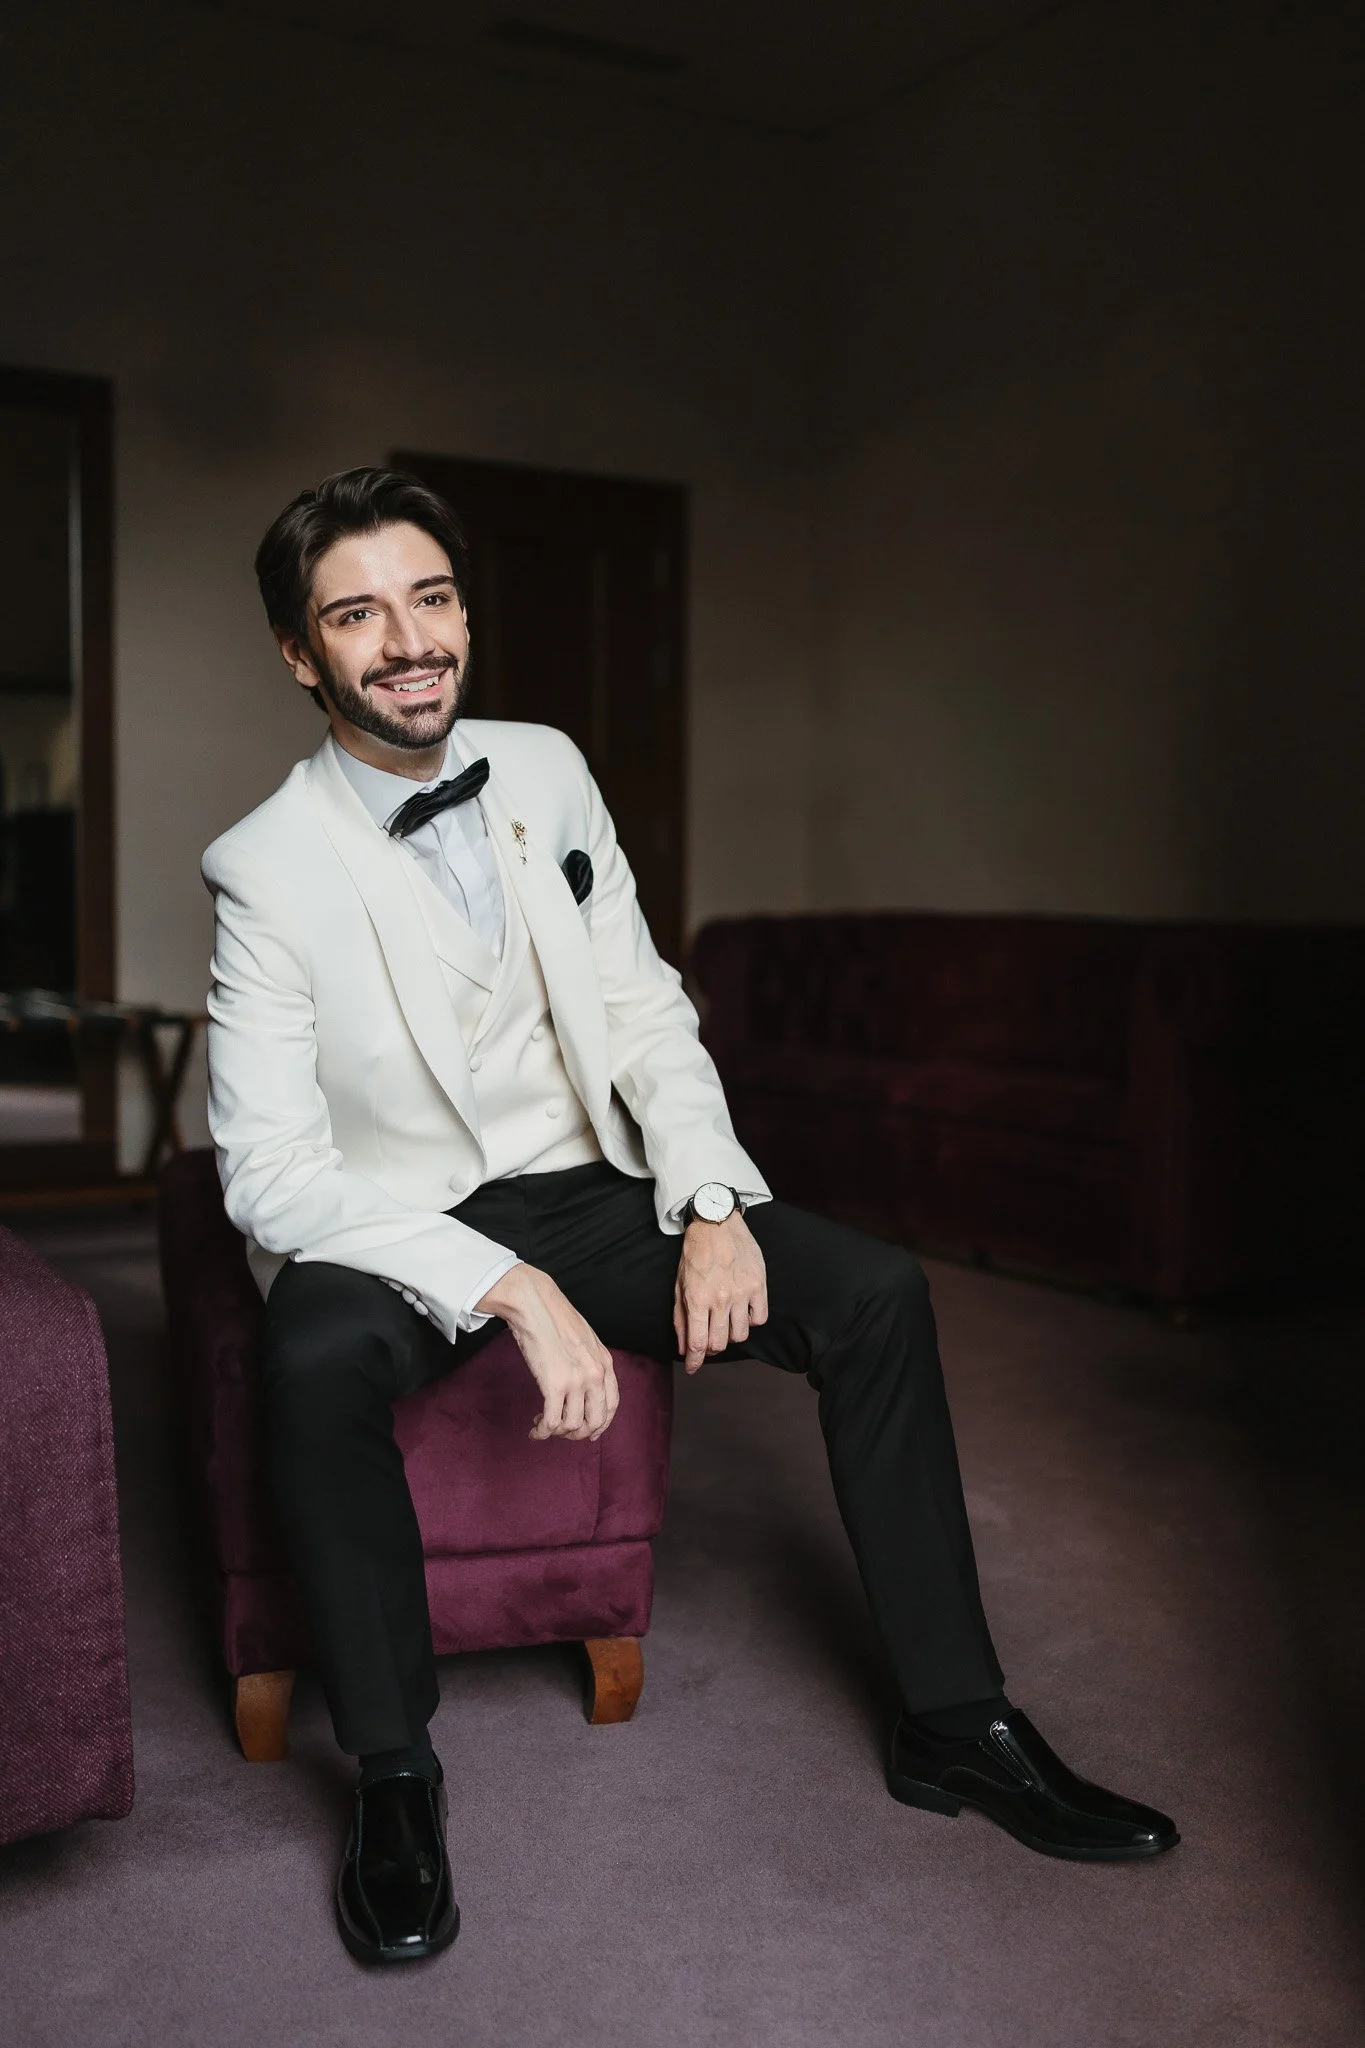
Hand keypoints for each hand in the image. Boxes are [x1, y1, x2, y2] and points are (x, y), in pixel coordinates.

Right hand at [476, 1263, 619, 1440]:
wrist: (536, 1305)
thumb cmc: (553, 1318)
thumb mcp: (584, 1340)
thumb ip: (589, 1362)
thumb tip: (582, 1383)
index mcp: (605, 1363)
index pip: (611, 1406)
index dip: (600, 1425)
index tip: (588, 1432)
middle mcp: (596, 1375)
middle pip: (594, 1421)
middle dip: (577, 1433)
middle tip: (561, 1433)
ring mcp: (577, 1381)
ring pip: (572, 1426)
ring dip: (557, 1432)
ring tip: (543, 1425)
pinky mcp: (555, 1386)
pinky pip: (552, 1422)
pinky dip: (542, 1432)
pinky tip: (535, 1430)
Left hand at [673, 1211, 767, 1373]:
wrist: (716, 1222)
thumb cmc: (694, 1253)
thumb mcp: (679, 1285)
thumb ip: (681, 1319)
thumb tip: (683, 1348)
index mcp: (697, 1298)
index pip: (698, 1343)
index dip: (694, 1361)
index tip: (692, 1368)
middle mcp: (721, 1298)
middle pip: (719, 1343)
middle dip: (710, 1348)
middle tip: (707, 1339)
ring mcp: (742, 1292)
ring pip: (741, 1335)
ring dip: (730, 1334)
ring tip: (724, 1321)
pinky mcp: (759, 1285)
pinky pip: (759, 1319)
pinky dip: (750, 1320)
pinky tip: (742, 1311)